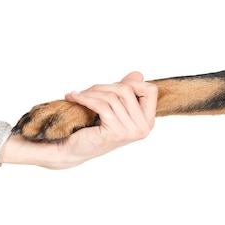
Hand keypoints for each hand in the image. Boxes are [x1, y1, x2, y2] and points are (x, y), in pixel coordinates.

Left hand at [0, 72, 156, 168]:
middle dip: (104, 86)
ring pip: (112, 97)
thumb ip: (127, 92)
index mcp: (147, 121)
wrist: (74, 150)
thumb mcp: (114, 108)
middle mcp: (143, 128)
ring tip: (79, 95)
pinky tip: (74, 97)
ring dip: (92, 92)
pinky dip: (85, 98)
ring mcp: (130, 131)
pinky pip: (101, 105)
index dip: (131, 83)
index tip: (112, 87)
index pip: (150, 90)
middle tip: (88, 91)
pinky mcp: (115, 132)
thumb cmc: (93, 129)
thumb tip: (137, 75)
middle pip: (127, 90)